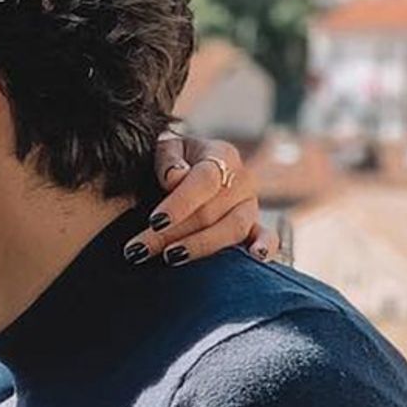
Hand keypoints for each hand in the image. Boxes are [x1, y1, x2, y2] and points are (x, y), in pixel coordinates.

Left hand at [123, 134, 275, 265]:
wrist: (185, 169)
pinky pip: (268, 237)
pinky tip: (256, 256)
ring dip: (199, 246)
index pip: (205, 180)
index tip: (155, 221)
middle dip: (171, 233)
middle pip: (211, 212)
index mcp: (221, 155)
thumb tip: (174, 179)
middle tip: (138, 249)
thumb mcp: (165, 148)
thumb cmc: (171, 159)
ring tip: (169, 258)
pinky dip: (266, 247)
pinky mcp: (254, 227)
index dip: (180, 203)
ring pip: (233, 229)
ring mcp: (250, 205)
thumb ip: (167, 158)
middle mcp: (242, 180)